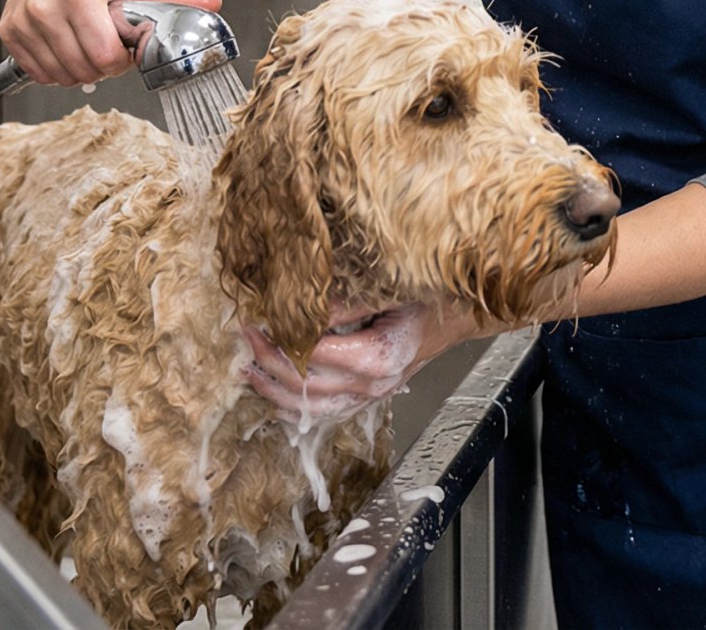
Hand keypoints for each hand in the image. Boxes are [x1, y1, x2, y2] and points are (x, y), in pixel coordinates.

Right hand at [0, 0, 221, 85]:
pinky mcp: (9, 28)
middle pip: (81, 69)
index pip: (104, 56)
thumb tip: (214, 7)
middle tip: (110, 51)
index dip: (121, 61)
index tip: (126, 50)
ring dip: (77, 70)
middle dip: (101, 67)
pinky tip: (68, 49)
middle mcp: (45, 6)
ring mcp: (24, 19)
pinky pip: (35, 70)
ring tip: (90, 47)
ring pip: (56, 74)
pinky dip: (53, 69)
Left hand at [242, 301, 478, 425]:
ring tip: (248, 369)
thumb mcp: (391, 291)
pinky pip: (324, 414)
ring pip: (309, 407)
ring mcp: (370, 397)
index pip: (314, 355)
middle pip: (305, 383)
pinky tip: (275, 395)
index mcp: (379, 357)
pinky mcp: (367, 400)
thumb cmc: (431, 299)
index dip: (280, 339)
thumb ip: (349, 302)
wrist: (458, 317)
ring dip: (273, 389)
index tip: (258, 320)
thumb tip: (304, 305)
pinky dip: (295, 408)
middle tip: (247, 336)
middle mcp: (373, 385)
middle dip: (269, 360)